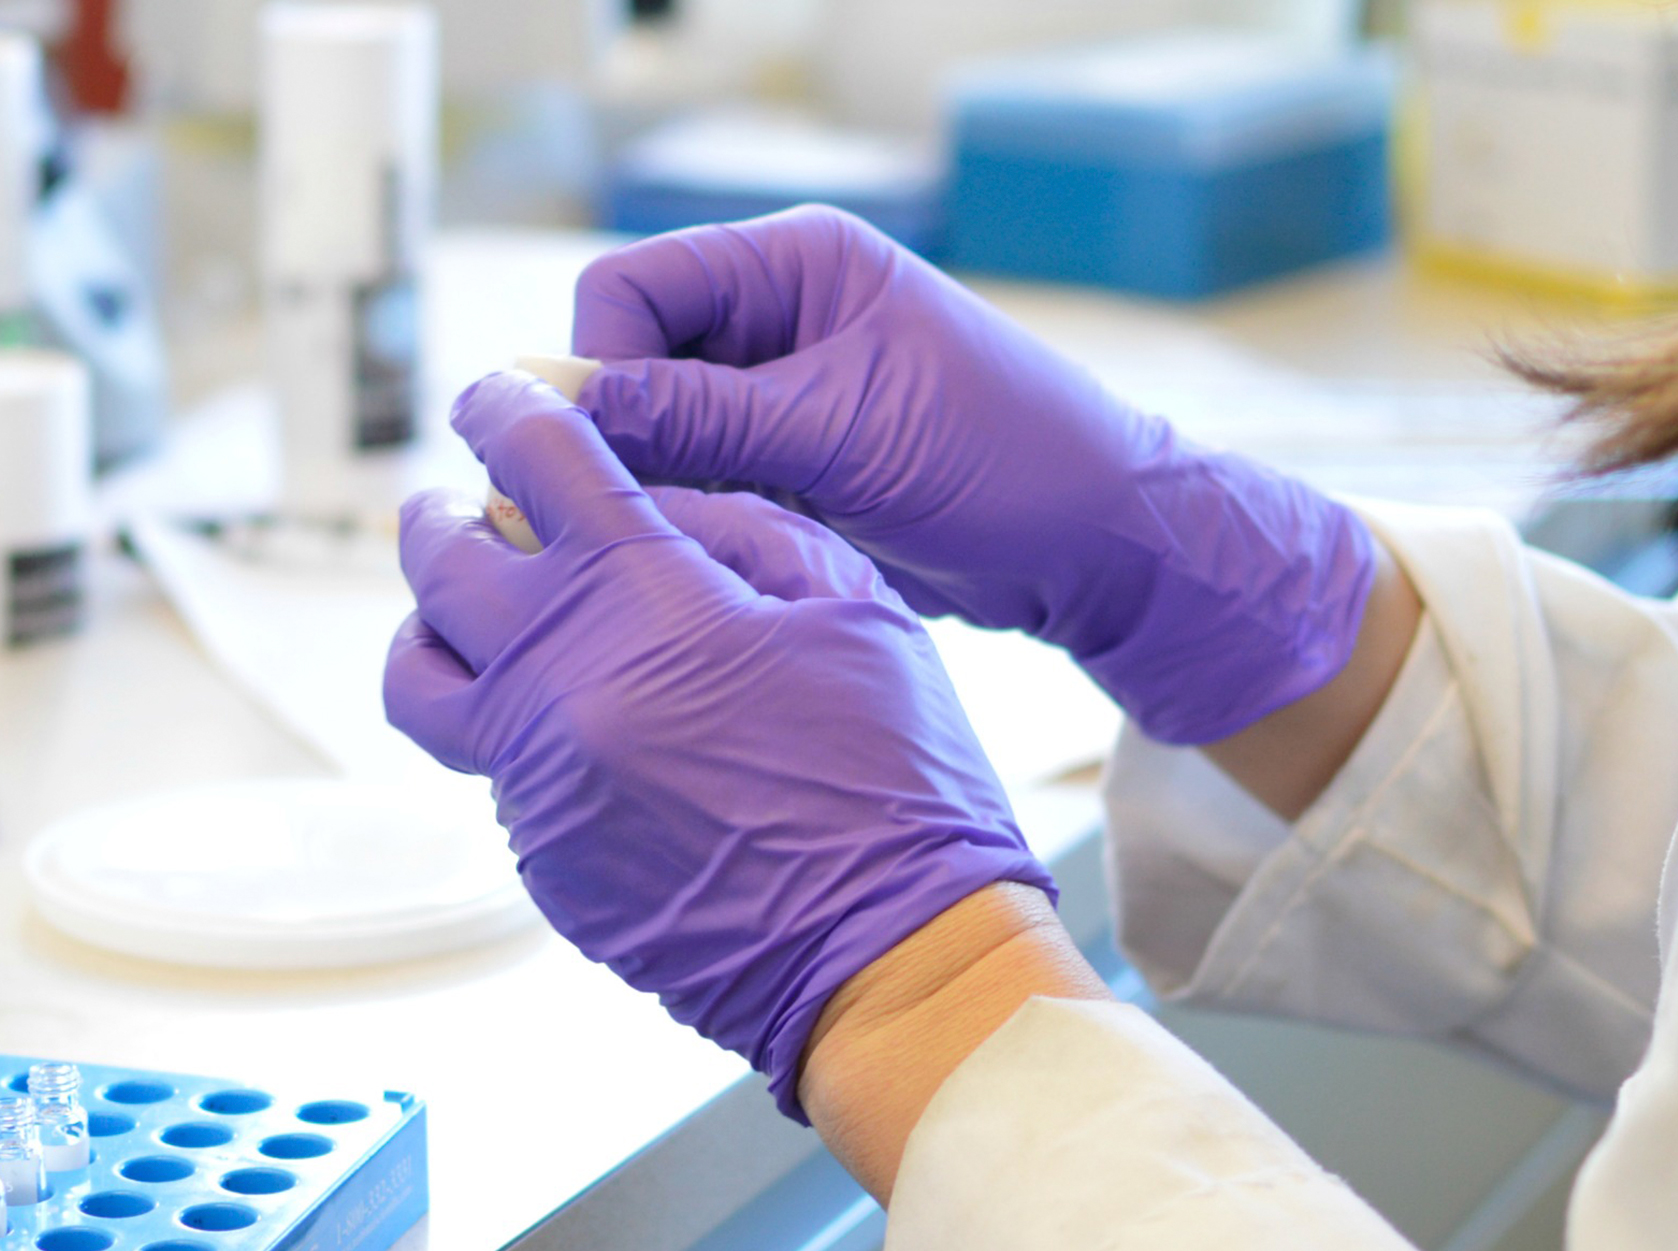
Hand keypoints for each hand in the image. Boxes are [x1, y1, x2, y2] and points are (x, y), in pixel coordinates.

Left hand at [386, 373, 1049, 1117]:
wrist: (893, 957)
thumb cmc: (900, 778)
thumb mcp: (852, 606)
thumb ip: (739, 526)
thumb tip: (655, 498)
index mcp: (638, 599)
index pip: (535, 462)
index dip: (508, 408)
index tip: (497, 397)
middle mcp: (555, 685)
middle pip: (438, 565)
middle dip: (440, 516)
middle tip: (458, 504)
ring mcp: (534, 782)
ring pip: (420, 682)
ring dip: (434, 631)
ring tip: (471, 619)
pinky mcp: (540, 861)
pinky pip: (493, 771)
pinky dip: (515, 729)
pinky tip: (586, 731)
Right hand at [569, 205, 1378, 745]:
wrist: (1102, 548)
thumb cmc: (1005, 463)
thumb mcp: (847, 434)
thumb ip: (706, 418)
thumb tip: (576, 410)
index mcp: (797, 263)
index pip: (632, 289)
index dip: (598, 367)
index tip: (601, 455)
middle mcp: (779, 313)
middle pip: (632, 360)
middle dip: (622, 436)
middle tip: (634, 515)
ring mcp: (782, 391)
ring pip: (658, 431)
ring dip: (661, 487)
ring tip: (697, 542)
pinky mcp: (792, 461)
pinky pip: (700, 481)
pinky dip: (697, 519)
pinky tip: (726, 559)